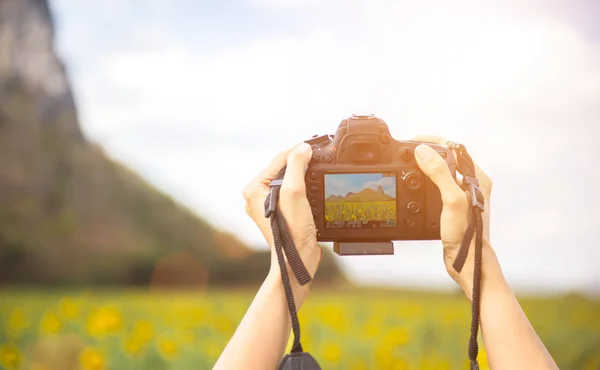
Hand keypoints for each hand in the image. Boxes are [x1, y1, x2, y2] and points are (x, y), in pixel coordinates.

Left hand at [243, 143, 322, 289]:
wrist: (297, 260)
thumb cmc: (291, 231)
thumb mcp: (294, 192)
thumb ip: (296, 166)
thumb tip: (302, 148)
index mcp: (254, 189)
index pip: (279, 159)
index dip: (298, 150)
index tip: (315, 144)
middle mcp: (258, 196)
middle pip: (284, 169)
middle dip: (301, 163)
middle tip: (319, 156)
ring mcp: (269, 205)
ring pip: (289, 180)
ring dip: (304, 175)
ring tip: (318, 170)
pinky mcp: (280, 213)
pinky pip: (293, 192)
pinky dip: (305, 188)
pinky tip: (315, 188)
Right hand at [413, 135, 495, 299]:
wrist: (467, 262)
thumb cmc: (467, 234)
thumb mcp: (452, 200)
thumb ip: (439, 174)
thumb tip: (424, 151)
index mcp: (477, 178)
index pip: (456, 149)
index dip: (435, 141)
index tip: (415, 140)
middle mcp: (471, 184)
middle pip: (447, 159)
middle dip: (427, 153)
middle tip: (408, 150)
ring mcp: (461, 196)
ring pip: (440, 173)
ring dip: (424, 168)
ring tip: (408, 164)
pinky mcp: (452, 207)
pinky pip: (435, 188)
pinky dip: (423, 183)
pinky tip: (413, 187)